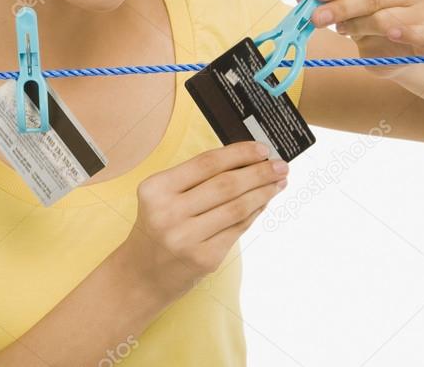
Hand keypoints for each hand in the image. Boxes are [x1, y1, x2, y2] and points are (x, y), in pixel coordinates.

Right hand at [123, 141, 288, 303]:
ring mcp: (186, 238)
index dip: (238, 154)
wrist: (142, 274)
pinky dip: (254, 213)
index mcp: (156, 189)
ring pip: (236, 207)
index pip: (206, 163)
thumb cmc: (158, 228)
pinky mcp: (204, 258)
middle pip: (225, 185)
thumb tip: (246, 162)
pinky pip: (237, 229)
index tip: (262, 149)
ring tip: (279, 182)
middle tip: (281, 165)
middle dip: (259, 172)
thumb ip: (196, 180)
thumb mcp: (163, 198)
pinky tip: (263, 203)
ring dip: (263, 192)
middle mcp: (167, 213)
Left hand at [296, 0, 423, 77]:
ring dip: (358, 26)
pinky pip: (423, 34)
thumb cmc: (380, 17)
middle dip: (341, 8)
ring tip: (344, 29)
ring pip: (387, 19)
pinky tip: (391, 33)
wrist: (405, 49)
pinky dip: (406, 33)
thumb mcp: (355, 3)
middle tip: (316, 18)